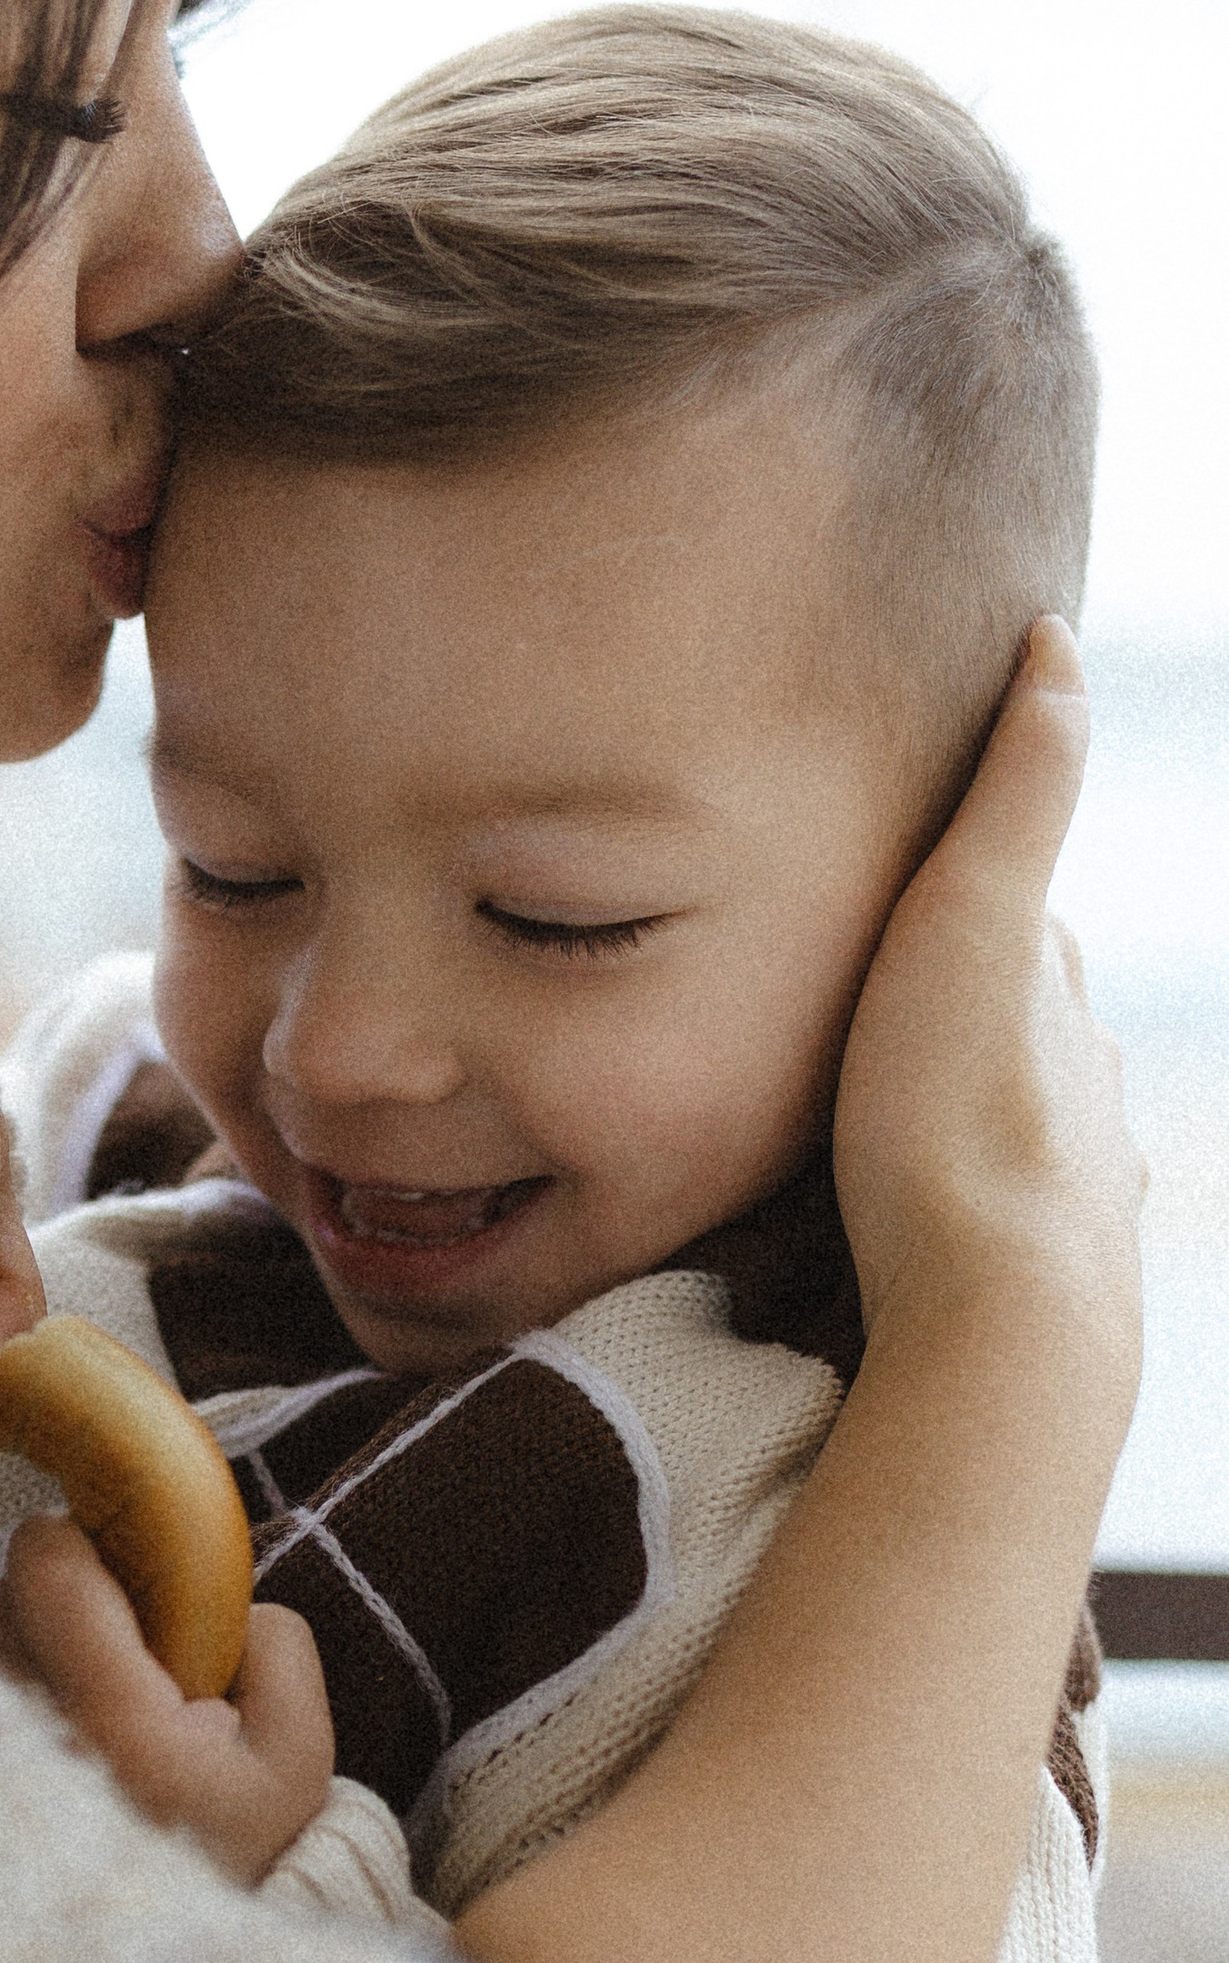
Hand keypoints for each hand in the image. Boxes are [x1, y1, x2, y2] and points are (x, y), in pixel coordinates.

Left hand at [0, 1516, 333, 1883]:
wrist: (162, 1961)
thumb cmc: (234, 1850)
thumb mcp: (298, 1757)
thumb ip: (275, 1647)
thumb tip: (220, 1587)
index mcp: (115, 1723)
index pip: (43, 1567)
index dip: (76, 1541)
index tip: (114, 1565)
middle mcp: (24, 1737)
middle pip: (5, 1594)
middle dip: (63, 1605)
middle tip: (124, 1660)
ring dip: (31, 1656)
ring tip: (94, 1718)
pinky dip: (4, 1701)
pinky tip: (58, 1748)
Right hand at [833, 620, 1141, 1372]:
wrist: (1001, 1318)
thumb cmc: (958, 1123)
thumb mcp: (978, 921)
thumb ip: (1020, 791)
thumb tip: (1058, 645)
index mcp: (1055, 1000)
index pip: (1016, 921)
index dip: (964, 893)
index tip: (915, 879)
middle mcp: (1083, 1085)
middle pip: (1022, 1026)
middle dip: (964, 1011)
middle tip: (880, 1009)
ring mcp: (1073, 1184)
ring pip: (1020, 1124)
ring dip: (962, 1116)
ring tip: (886, 1127)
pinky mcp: (1041, 1276)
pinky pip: (997, 1223)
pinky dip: (962, 1207)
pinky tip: (922, 1230)